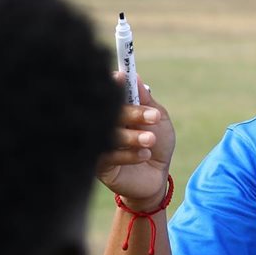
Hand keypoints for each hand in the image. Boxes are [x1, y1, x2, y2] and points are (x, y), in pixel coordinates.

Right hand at [97, 77, 175, 208]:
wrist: (157, 177)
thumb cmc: (157, 144)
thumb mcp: (158, 120)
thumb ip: (146, 100)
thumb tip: (135, 76)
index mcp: (114, 110)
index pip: (106, 93)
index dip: (112, 84)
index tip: (123, 78)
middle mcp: (102, 124)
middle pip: (106, 112)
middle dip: (132, 112)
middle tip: (153, 117)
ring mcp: (97, 144)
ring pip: (108, 135)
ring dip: (133, 136)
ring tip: (151, 139)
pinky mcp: (98, 166)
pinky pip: (109, 156)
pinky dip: (129, 154)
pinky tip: (145, 155)